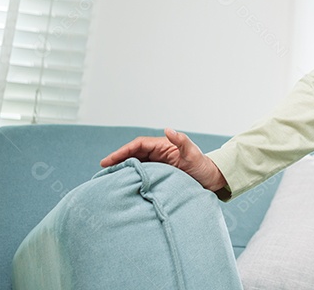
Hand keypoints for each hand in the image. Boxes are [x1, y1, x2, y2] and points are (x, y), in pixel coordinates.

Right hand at [100, 127, 227, 192]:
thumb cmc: (202, 167)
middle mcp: (159, 153)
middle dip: (118, 158)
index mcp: (164, 146)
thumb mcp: (193, 154)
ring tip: (107, 176)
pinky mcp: (160, 173)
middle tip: (102, 168)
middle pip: (134, 153)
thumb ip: (182, 142)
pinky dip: (130, 175)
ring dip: (122, 167)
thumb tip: (167, 129)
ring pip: (136, 162)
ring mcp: (159, 163)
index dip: (123, 151)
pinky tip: (121, 182)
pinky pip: (141, 172)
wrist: (211, 180)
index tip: (110, 160)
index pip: (138, 145)